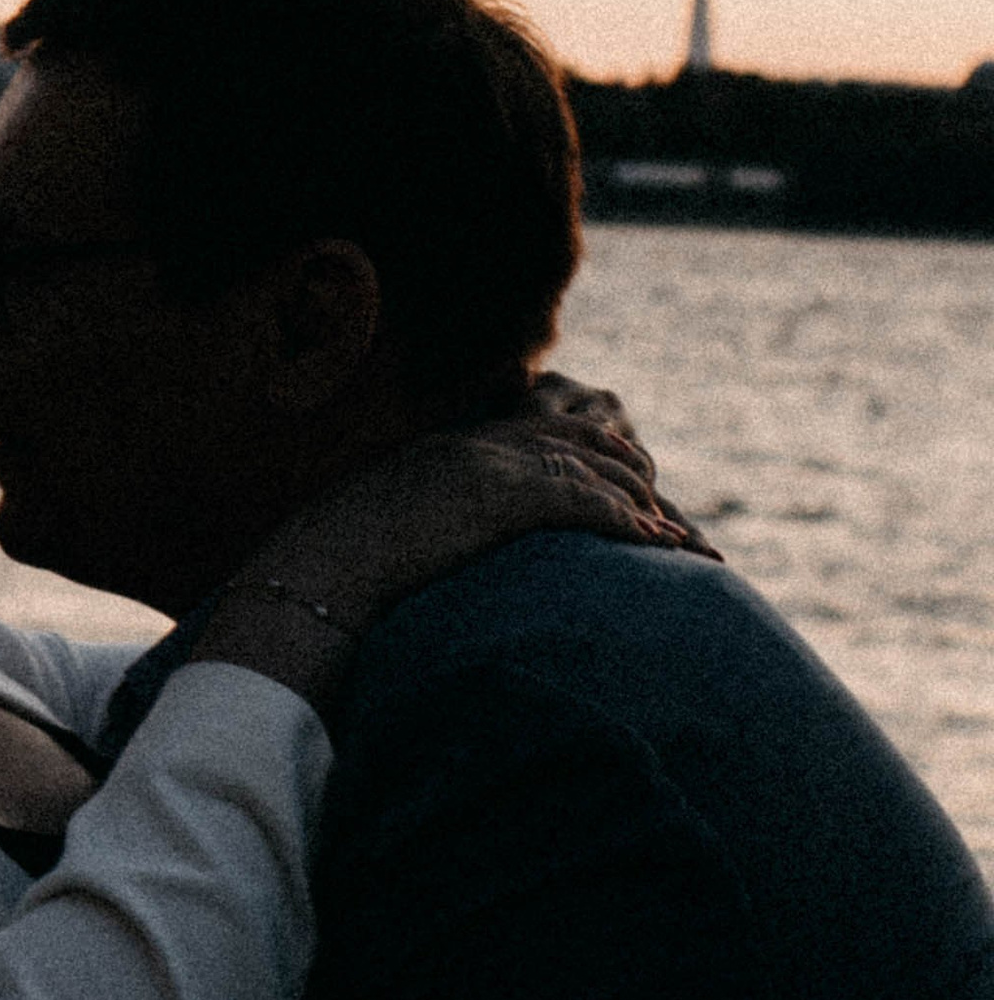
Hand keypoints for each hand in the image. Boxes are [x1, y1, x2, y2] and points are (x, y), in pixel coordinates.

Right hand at [244, 382, 714, 647]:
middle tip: (665, 516)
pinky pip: (587, 502)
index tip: (625, 485)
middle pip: (581, 442)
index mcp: (454, 450)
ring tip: (680, 539)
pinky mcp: (504, 497)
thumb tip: (436, 560)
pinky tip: (660, 545)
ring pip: (593, 471)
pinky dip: (631, 522)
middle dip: (631, 476)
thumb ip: (425, 524)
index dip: (592, 456)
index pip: (542, 433)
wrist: (319, 567)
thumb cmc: (339, 566)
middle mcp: (479, 447)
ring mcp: (492, 466)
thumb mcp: (388, 532)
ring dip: (644, 505)